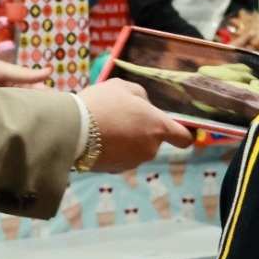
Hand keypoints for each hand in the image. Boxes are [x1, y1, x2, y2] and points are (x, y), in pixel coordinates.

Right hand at [77, 79, 193, 171]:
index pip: (185, 138)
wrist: (72, 130)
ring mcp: (132, 163)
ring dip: (127, 140)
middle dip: (142, 130)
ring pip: (135, 149)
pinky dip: (114, 150)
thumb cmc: (102, 103)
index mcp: (158, 127)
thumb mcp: (124, 87)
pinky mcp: (114, 171)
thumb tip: (144, 107)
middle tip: (121, 116)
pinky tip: (98, 138)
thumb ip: (141, 97)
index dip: (185, 134)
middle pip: (154, 140)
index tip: (180, 129)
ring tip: (105, 126)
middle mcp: (150, 149)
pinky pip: (120, 158)